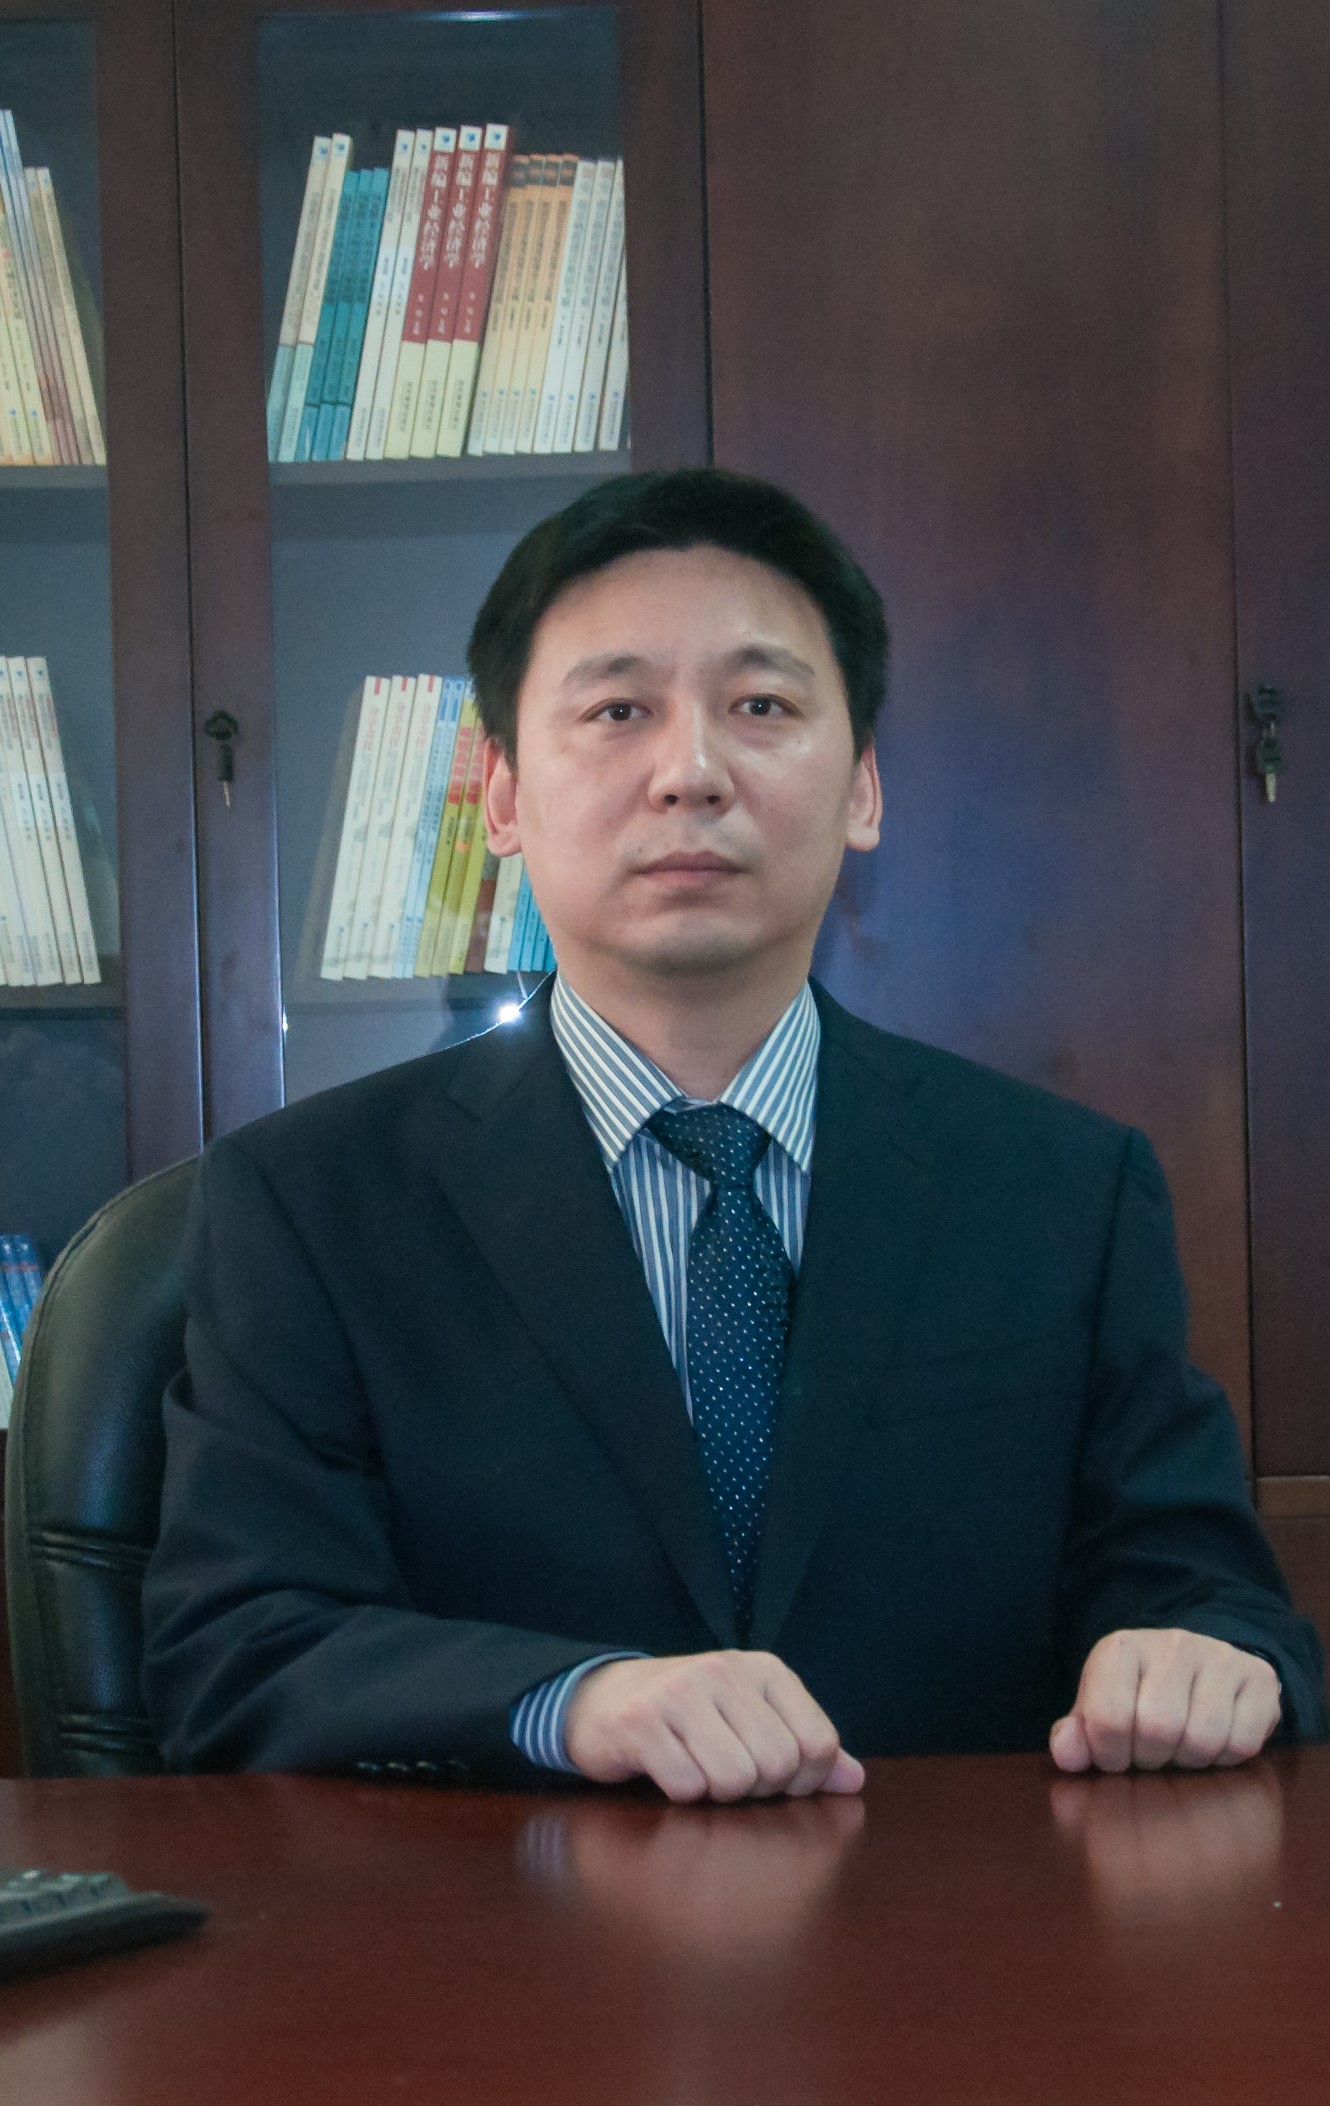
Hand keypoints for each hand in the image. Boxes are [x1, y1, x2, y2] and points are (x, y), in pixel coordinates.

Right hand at [563, 1650, 865, 1803]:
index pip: (819, 1744)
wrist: (603, 1699)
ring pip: (734, 1779)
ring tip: (697, 1770)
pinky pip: (686, 1785)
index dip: (803, 1781)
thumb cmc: (692, 1717)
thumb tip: (855, 1780)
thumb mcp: (754, 1720)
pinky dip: (680, 1793)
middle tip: (726, 1773)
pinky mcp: (640, 1721)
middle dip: (757, 1789)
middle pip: (778, 1766)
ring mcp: (680, 1692)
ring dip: (716, 1793)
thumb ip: (807, 1749)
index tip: (774, 1778)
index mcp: (765, 1669)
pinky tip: (666, 1770)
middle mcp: (726, 1671)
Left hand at [1049, 1628, 1281, 1772]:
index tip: (1116, 1755)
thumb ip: (1077, 1733)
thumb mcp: (1099, 1706)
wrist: (1200, 1665)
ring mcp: (1219, 1657)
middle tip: (1152, 1753)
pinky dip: (1225, 1759)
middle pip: (1158, 1729)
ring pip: (1202, 1739)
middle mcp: (1171, 1643)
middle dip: (1151, 1758)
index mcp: (1121, 1648)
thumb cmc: (1139, 1695)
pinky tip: (1214, 1741)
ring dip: (1189, 1761)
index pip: (1108, 1717)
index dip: (1109, 1754)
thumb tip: (1067, 1756)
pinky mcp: (1258, 1678)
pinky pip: (1242, 1744)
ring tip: (1181, 1746)